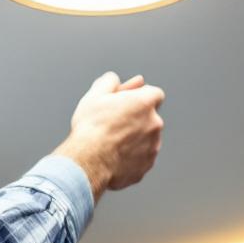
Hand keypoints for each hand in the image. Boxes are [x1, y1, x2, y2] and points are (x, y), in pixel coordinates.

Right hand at [53, 72, 164, 200]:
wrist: (88, 161)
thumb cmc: (91, 129)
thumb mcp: (94, 95)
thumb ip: (108, 81)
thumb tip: (114, 79)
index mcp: (144, 103)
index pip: (155, 93)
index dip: (140, 97)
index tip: (128, 103)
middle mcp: (154, 123)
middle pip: (151, 116)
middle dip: (137, 118)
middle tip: (115, 123)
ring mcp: (153, 146)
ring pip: (148, 138)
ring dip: (135, 137)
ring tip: (112, 142)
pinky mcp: (147, 164)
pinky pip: (142, 156)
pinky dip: (132, 155)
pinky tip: (114, 155)